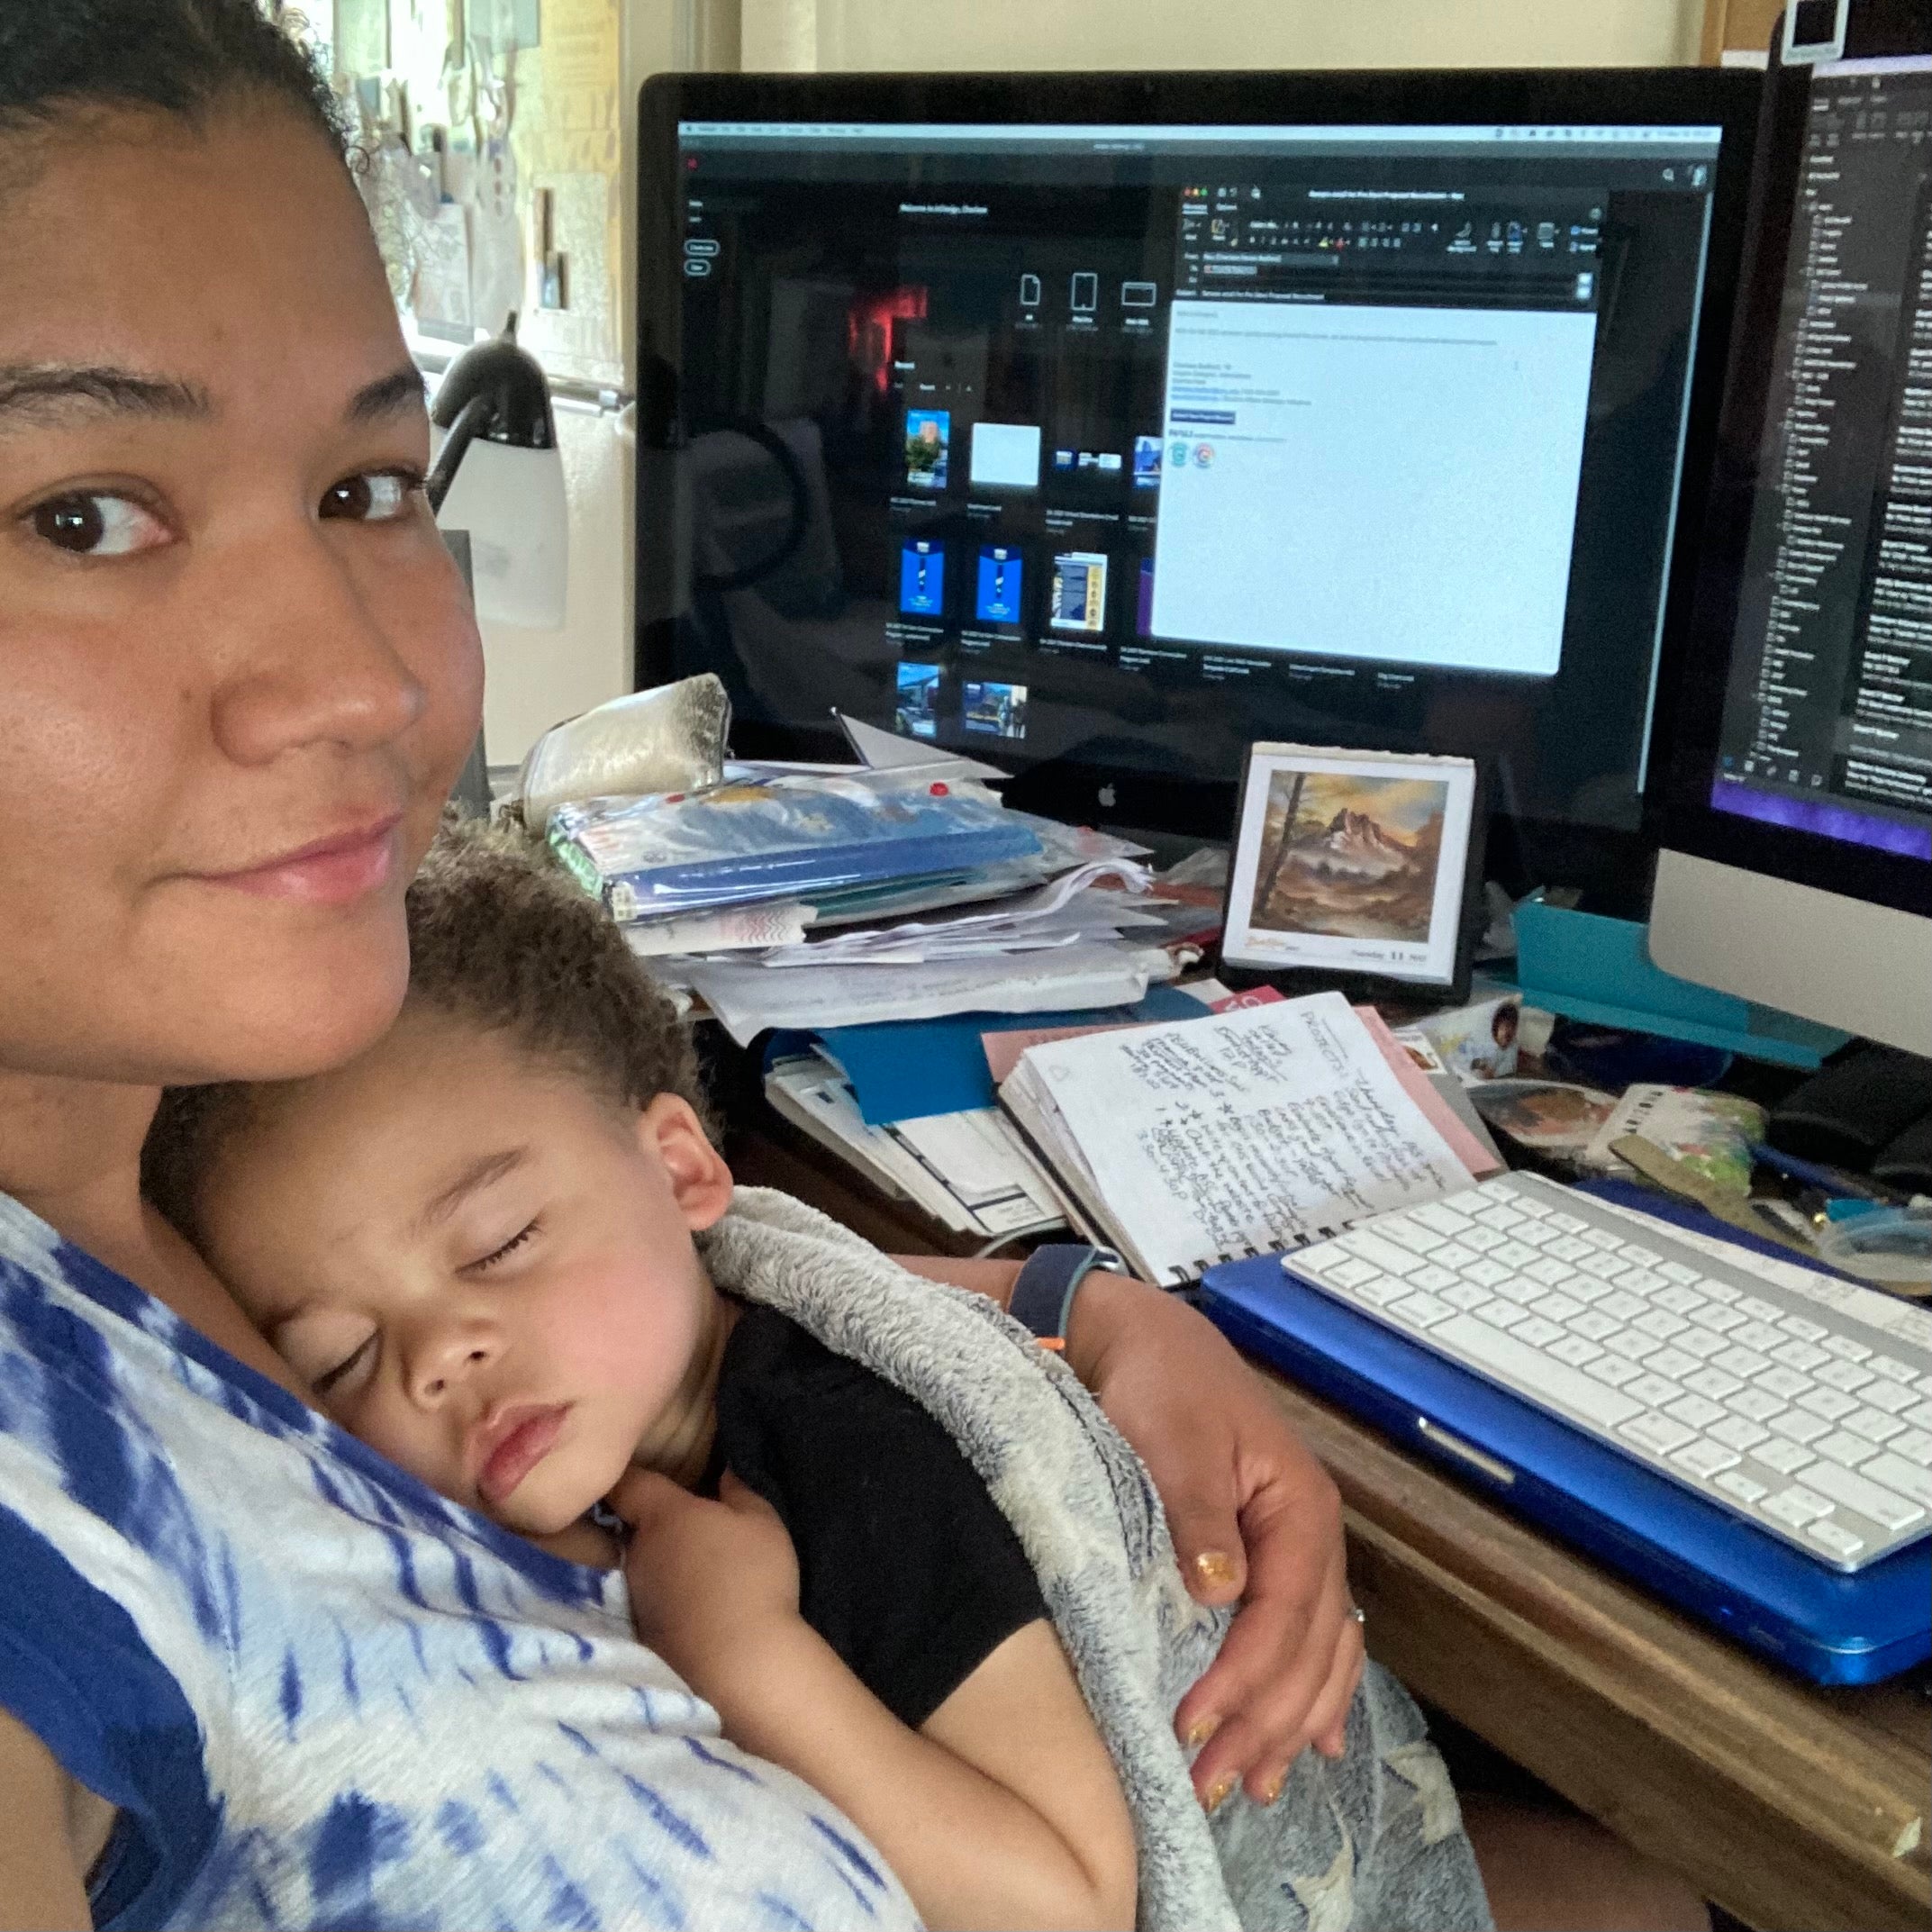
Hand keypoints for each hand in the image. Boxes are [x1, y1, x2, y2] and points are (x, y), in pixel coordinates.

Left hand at [607, 1468, 800, 1688]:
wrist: (743, 1664)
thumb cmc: (753, 1578)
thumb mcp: (762, 1521)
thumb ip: (739, 1489)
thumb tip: (722, 1471)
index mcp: (663, 1517)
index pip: (626, 1484)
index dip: (626, 1474)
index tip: (635, 1470)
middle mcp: (638, 1553)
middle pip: (635, 1528)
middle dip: (656, 1524)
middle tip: (694, 1527)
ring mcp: (637, 1597)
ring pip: (644, 1567)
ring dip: (664, 1564)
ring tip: (703, 1574)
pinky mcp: (644, 1635)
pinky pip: (653, 1604)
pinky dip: (670, 1600)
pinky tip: (700, 1610)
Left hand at [1066, 1271, 1363, 1805]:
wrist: (1146, 1341)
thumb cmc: (1160, 1384)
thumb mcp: (1173, 1439)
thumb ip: (1199, 1515)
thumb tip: (1222, 1593)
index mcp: (1299, 1509)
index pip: (1284, 1616)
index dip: (1244, 1680)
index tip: (1193, 1727)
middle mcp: (1314, 1537)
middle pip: (1309, 1652)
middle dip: (1266, 1725)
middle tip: (1210, 1785)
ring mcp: (1301, 1551)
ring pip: (1320, 1659)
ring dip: (1290, 1727)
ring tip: (1255, 1789)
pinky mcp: (1275, 1559)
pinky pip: (1316, 1642)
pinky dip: (1315, 1697)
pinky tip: (1314, 1747)